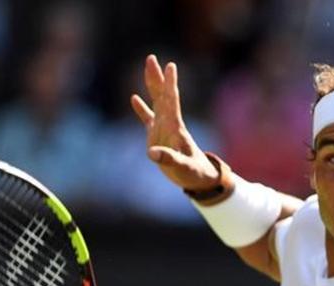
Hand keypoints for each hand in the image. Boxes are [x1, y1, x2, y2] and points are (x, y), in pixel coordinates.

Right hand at [130, 55, 219, 190]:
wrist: (199, 178)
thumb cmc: (194, 173)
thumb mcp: (182, 167)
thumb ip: (169, 159)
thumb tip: (151, 153)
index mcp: (176, 127)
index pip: (172, 101)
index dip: (170, 84)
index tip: (170, 66)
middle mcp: (169, 123)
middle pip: (162, 95)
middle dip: (157, 77)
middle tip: (151, 58)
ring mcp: (163, 128)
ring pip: (155, 101)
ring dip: (151, 85)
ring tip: (147, 67)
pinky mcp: (158, 136)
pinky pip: (148, 119)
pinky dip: (141, 109)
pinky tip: (134, 97)